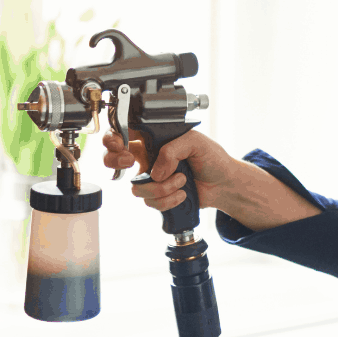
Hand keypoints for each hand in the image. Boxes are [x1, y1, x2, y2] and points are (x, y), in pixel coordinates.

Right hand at [100, 128, 238, 212]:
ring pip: (137, 187)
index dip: (113, 139)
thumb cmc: (212, 158)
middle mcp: (148, 158)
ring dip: (162, 186)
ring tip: (183, 179)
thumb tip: (156, 171)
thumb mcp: (195, 142)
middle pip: (113, 160)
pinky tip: (183, 193)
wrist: (224, 184)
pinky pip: (150, 202)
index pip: (123, 134)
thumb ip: (172, 149)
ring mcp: (151, 179)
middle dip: (116, 162)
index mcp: (154, 140)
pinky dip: (169, 199)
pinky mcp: (158, 196)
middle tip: (131, 162)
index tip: (121, 146)